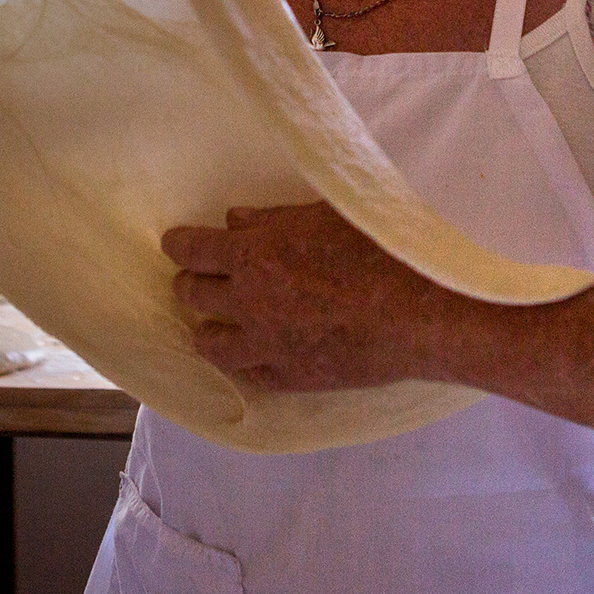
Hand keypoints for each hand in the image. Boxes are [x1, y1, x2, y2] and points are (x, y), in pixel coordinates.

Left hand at [162, 203, 456, 391]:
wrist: (419, 312)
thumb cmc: (379, 250)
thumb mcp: (324, 215)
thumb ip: (272, 219)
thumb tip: (234, 220)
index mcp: (254, 254)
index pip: (192, 249)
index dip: (178, 244)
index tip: (174, 242)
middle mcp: (250, 302)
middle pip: (193, 294)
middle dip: (189, 282)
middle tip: (193, 278)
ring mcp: (266, 345)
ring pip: (210, 342)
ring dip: (205, 327)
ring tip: (208, 323)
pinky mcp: (289, 377)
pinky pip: (247, 373)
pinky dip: (241, 360)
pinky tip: (246, 354)